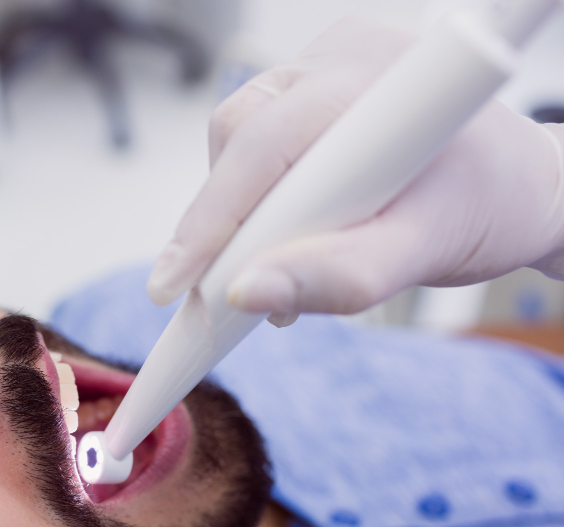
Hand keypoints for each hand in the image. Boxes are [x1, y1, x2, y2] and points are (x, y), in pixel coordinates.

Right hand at [147, 16, 563, 326]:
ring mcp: (322, 72)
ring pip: (239, 146)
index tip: (177, 284)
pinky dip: (260, 205)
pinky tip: (290, 240)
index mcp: (373, 78)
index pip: (262, 142)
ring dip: (245, 219)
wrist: (521, 188)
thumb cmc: (492, 207)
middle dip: (225, 223)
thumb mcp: (427, 251)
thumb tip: (245, 294)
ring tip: (279, 272)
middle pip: (238, 137)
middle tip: (227, 295)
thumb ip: (343, 276)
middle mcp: (340, 60)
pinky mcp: (311, 95)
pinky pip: (257, 148)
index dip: (213, 215)